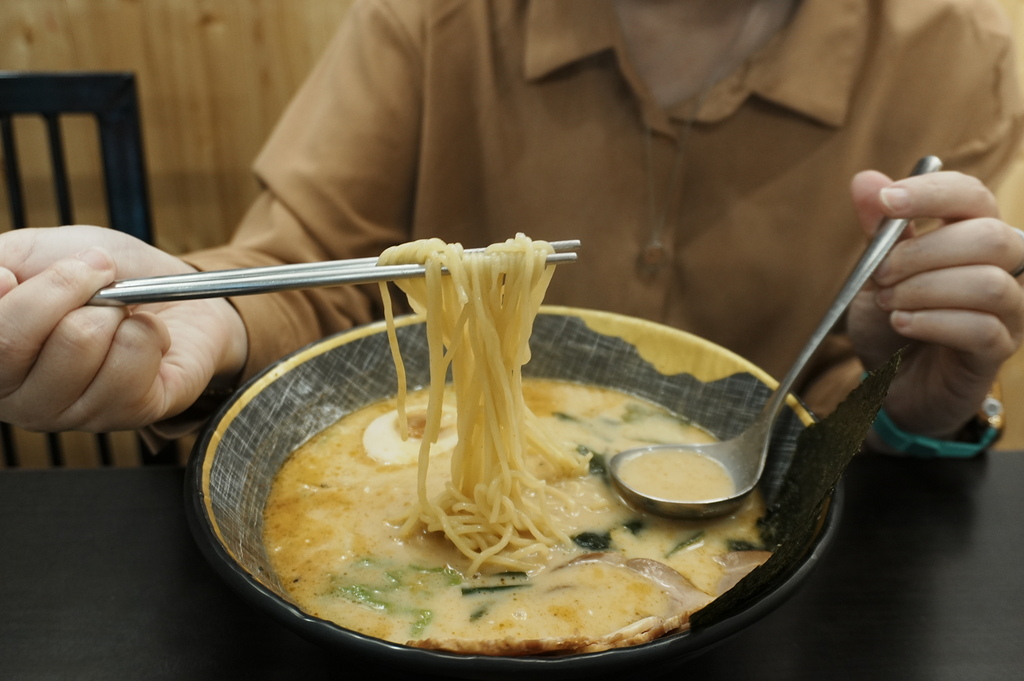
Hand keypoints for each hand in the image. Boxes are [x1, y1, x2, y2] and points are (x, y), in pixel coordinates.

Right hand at [0, 226, 247, 432]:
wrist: (173, 290)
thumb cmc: (103, 276)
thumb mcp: (36, 254)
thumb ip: (1, 265)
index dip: (8, 302)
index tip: (14, 275)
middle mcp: (18, 398)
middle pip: (15, 341)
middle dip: (64, 289)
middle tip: (96, 280)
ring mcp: (71, 414)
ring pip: (79, 343)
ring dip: (113, 313)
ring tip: (122, 316)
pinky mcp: (126, 415)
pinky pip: (129, 364)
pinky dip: (148, 333)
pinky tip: (147, 339)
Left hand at [847, 170, 1023, 439]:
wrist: (891, 382)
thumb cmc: (893, 321)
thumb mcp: (875, 272)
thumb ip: (878, 230)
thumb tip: (865, 179)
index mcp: (973, 235)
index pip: (973, 196)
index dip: (931, 193)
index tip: (885, 201)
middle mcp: (1005, 266)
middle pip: (990, 236)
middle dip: (922, 252)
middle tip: (880, 274)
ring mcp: (1010, 309)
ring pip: (988, 283)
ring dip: (925, 289)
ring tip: (888, 302)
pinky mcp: (1001, 349)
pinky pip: (981, 328)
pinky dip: (932, 322)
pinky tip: (901, 323)